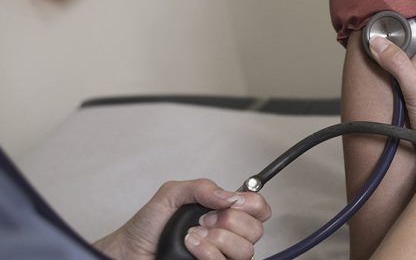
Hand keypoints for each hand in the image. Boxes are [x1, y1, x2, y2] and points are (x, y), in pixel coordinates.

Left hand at [93, 179, 271, 259]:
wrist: (130, 251)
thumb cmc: (148, 226)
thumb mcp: (172, 193)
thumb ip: (202, 187)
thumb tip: (230, 196)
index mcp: (225, 212)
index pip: (260, 208)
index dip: (253, 205)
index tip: (232, 203)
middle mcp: (229, 235)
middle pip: (256, 230)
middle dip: (229, 221)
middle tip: (204, 219)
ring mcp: (222, 255)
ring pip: (245, 250)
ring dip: (216, 239)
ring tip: (193, 235)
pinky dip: (208, 252)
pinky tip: (191, 246)